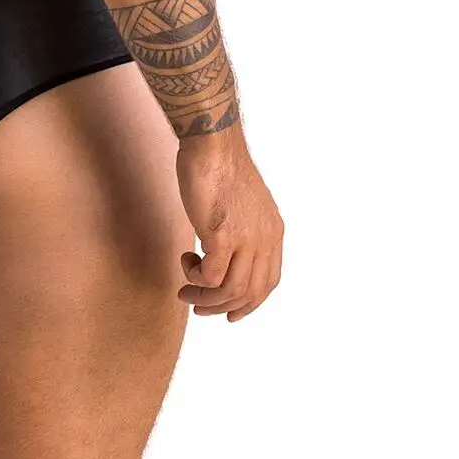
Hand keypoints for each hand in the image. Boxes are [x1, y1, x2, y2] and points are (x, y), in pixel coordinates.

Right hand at [175, 128, 282, 321]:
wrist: (212, 145)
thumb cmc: (220, 166)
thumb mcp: (244, 203)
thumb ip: (244, 228)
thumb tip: (227, 252)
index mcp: (273, 232)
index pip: (268, 282)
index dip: (250, 303)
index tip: (230, 313)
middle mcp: (264, 239)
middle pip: (249, 292)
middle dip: (222, 308)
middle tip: (197, 306)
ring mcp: (245, 239)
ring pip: (230, 291)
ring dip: (204, 299)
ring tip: (185, 291)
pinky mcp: (222, 236)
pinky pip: (211, 276)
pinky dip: (195, 278)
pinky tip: (186, 260)